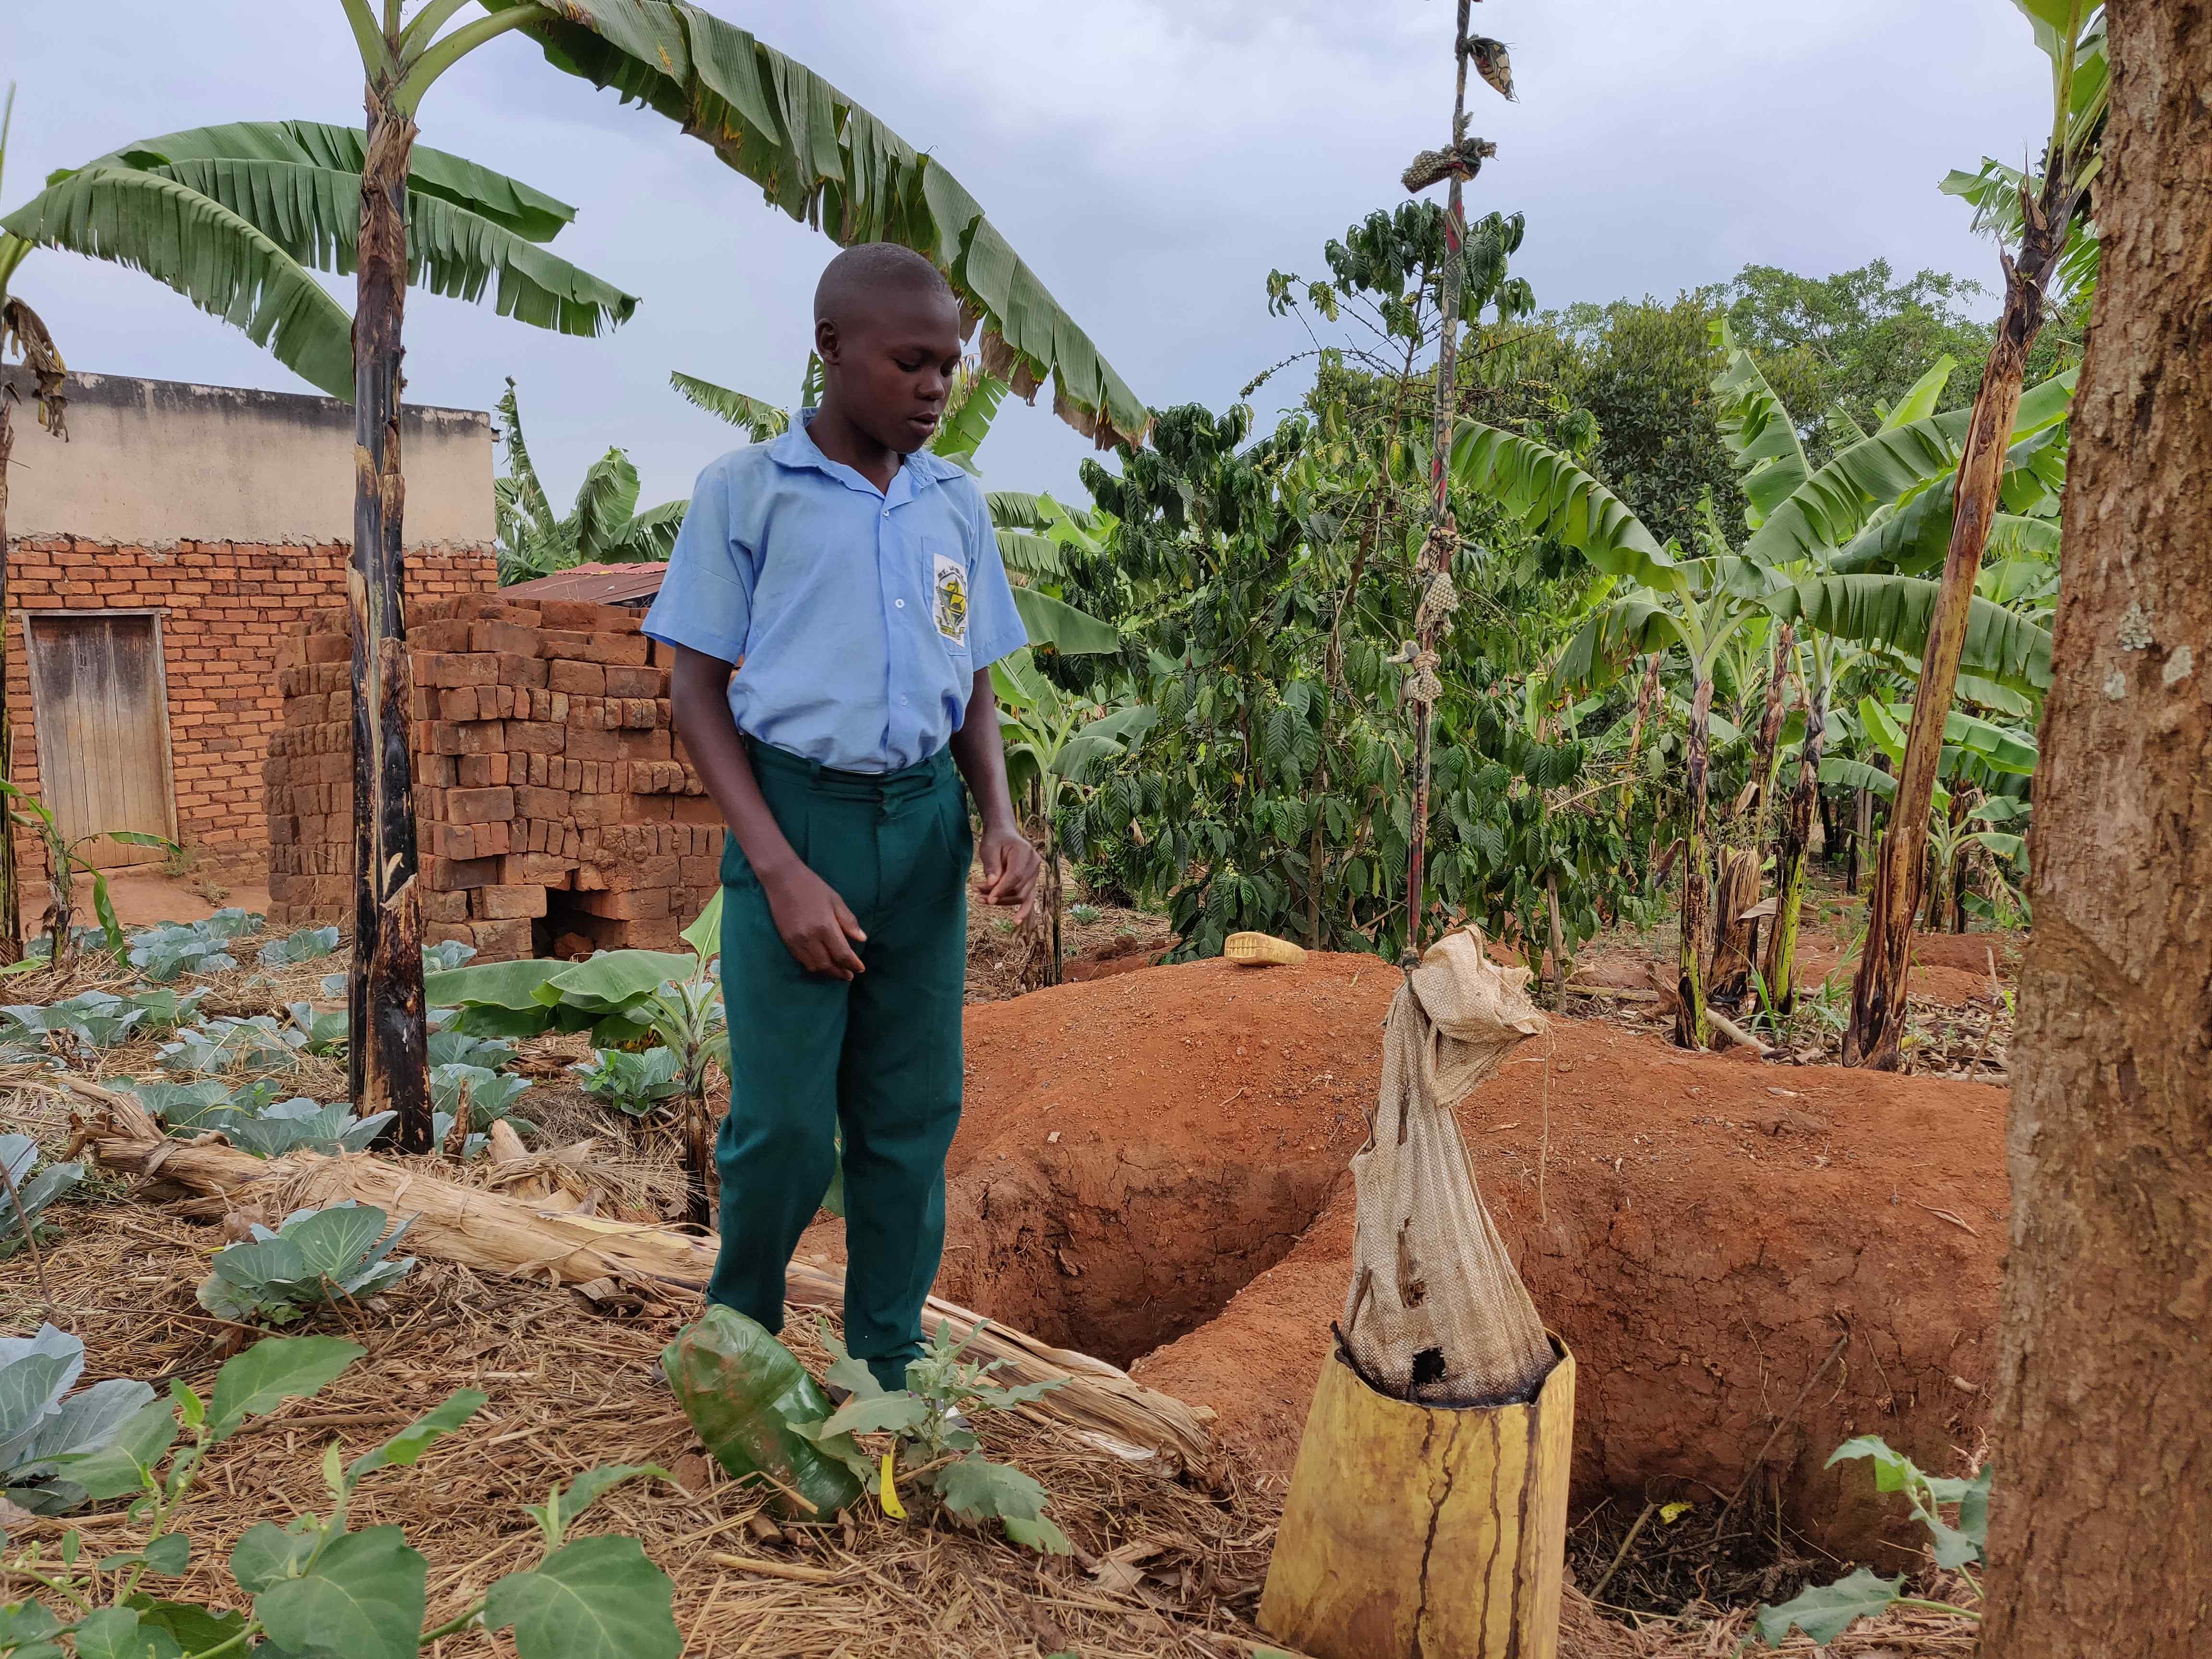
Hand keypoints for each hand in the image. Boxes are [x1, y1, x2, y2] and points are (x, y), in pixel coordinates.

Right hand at [761, 862, 866, 978]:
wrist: (782, 879)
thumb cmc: (812, 887)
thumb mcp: (835, 900)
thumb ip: (849, 921)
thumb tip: (862, 939)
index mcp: (825, 927)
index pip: (842, 954)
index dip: (853, 964)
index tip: (860, 968)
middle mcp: (810, 938)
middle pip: (827, 965)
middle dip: (840, 973)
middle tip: (850, 975)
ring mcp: (796, 941)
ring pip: (814, 966)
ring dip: (827, 972)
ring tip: (837, 972)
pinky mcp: (787, 941)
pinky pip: (802, 961)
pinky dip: (814, 965)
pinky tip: (821, 963)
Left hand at [975, 823, 1042, 922]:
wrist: (1004, 836)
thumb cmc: (996, 841)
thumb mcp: (989, 849)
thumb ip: (991, 865)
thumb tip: (992, 884)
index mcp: (1025, 852)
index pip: (1015, 876)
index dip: (1002, 889)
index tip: (988, 898)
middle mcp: (1034, 864)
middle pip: (1018, 888)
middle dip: (998, 895)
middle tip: (977, 893)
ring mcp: (1035, 874)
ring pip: (1021, 896)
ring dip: (1002, 901)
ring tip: (981, 899)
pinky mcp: (1032, 882)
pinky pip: (1029, 898)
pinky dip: (1024, 910)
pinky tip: (1016, 921)